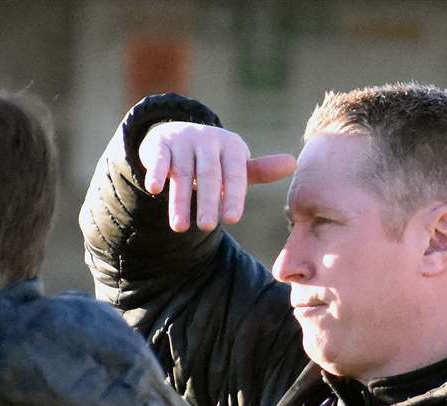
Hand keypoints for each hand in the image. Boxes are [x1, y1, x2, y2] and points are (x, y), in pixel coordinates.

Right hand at [139, 121, 295, 232]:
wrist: (177, 135)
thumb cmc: (212, 159)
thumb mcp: (234, 165)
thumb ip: (258, 171)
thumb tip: (293, 163)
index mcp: (230, 146)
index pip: (235, 173)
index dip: (233, 195)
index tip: (232, 219)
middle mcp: (208, 139)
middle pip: (208, 174)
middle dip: (207, 201)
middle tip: (206, 227)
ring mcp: (183, 140)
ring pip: (181, 173)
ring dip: (179, 201)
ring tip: (179, 228)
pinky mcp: (161, 144)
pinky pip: (158, 159)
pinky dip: (155, 173)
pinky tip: (153, 190)